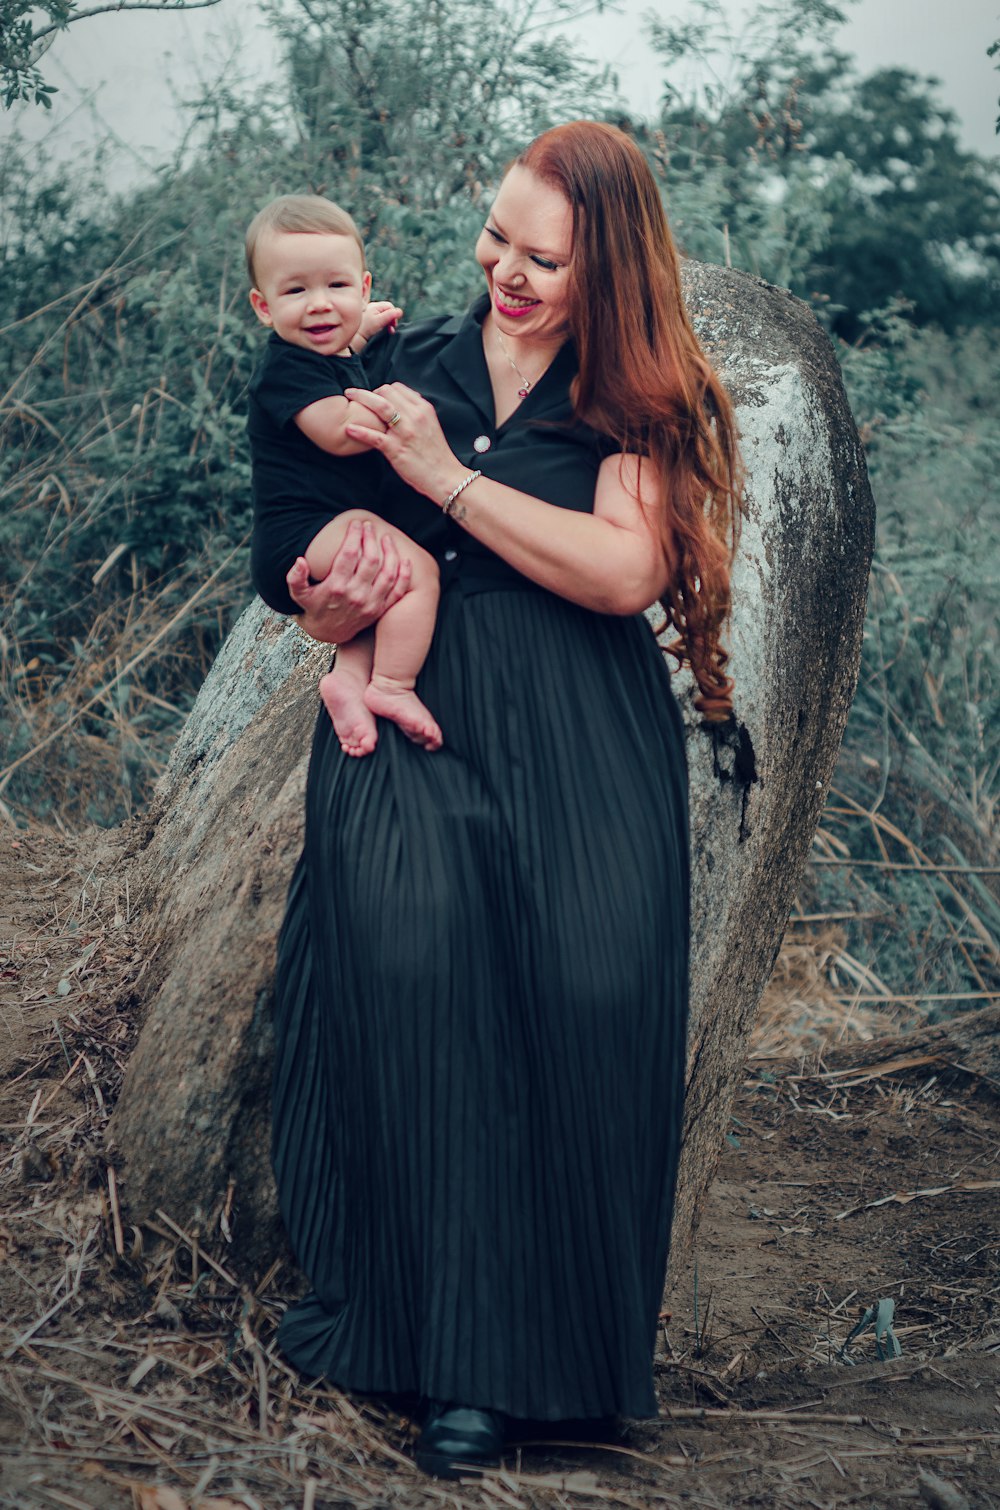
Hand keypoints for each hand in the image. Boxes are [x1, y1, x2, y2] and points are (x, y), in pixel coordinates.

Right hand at [286, 519, 411, 642]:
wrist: (327, 633)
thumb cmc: (314, 607)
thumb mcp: (299, 594)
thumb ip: (296, 577)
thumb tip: (299, 560)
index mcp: (336, 587)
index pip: (349, 554)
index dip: (354, 535)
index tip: (355, 524)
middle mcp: (356, 595)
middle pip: (371, 560)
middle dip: (371, 538)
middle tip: (369, 527)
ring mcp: (371, 603)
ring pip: (388, 573)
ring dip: (389, 552)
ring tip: (385, 538)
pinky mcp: (380, 610)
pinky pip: (398, 590)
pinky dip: (404, 575)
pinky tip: (404, 560)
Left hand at [344, 383, 468, 503]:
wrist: (444, 476)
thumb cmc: (435, 454)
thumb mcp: (431, 425)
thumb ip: (416, 412)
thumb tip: (403, 400)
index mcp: (423, 408)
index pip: (397, 388)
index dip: (383, 390)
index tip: (375, 397)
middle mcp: (415, 416)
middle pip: (386, 392)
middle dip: (370, 392)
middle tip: (358, 399)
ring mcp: (405, 432)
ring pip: (379, 406)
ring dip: (361, 398)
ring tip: (348, 398)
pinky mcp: (396, 449)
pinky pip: (373, 436)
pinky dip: (359, 431)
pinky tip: (349, 429)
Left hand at [354, 301, 402, 349]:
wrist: (354, 339)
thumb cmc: (365, 329)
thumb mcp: (379, 321)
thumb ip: (390, 315)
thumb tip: (400, 311)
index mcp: (375, 306)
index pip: (390, 306)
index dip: (394, 315)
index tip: (393, 325)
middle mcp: (373, 309)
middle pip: (388, 312)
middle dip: (392, 320)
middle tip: (391, 329)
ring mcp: (372, 316)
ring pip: (385, 317)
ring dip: (389, 324)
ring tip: (389, 332)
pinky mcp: (371, 323)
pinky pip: (381, 322)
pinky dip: (384, 327)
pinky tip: (383, 332)